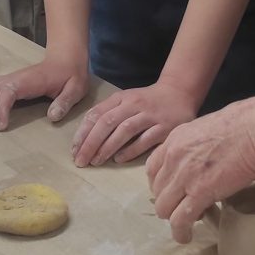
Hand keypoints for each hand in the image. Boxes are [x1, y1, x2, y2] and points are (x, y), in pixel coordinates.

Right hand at [0, 56, 88, 133]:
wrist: (67, 58)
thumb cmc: (71, 74)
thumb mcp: (75, 88)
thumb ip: (65, 102)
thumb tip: (51, 117)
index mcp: (30, 80)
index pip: (8, 92)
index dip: (1, 109)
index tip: (2, 126)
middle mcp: (16, 78)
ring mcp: (11, 79)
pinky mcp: (10, 82)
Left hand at [71, 81, 201, 166]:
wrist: (180, 93)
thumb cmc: (148, 101)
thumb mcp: (127, 100)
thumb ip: (109, 113)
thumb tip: (86, 138)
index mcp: (122, 98)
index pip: (97, 113)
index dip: (83, 132)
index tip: (74, 150)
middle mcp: (135, 104)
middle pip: (108, 122)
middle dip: (91, 143)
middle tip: (81, 161)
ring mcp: (151, 115)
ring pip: (125, 130)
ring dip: (107, 147)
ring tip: (96, 161)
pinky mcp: (165, 127)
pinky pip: (145, 140)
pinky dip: (130, 150)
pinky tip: (119, 159)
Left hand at [146, 100, 254, 242]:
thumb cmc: (244, 125)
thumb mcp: (207, 128)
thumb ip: (196, 145)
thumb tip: (202, 157)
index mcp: (175, 139)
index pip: (152, 168)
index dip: (161, 184)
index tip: (173, 191)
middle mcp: (173, 157)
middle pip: (157, 191)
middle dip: (169, 201)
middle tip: (186, 206)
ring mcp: (184, 176)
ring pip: (164, 208)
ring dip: (173, 218)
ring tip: (187, 224)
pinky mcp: (199, 193)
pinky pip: (180, 220)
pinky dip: (181, 232)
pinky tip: (186, 236)